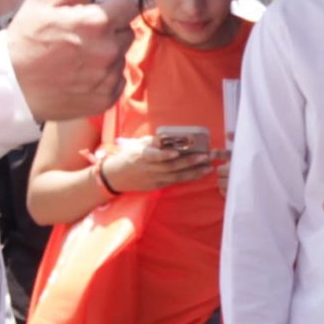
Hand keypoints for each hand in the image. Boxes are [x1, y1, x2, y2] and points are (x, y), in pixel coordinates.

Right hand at [7, 0, 136, 122]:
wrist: (12, 87)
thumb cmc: (25, 41)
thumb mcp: (43, 1)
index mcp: (96, 23)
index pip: (129, 5)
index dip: (116, 4)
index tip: (102, 9)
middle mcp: (108, 50)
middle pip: (127, 31)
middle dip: (111, 29)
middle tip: (84, 34)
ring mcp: (108, 77)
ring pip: (121, 56)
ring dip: (107, 53)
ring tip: (79, 56)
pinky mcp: (106, 98)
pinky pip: (116, 80)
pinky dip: (104, 76)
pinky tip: (81, 74)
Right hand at [95, 134, 222, 194]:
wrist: (116, 177)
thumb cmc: (128, 156)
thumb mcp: (137, 144)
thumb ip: (154, 141)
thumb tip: (169, 137)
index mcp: (142, 156)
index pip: (154, 156)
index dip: (165, 155)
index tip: (176, 152)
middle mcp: (149, 169)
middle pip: (171, 167)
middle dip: (189, 162)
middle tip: (205, 157)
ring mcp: (154, 180)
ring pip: (176, 177)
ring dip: (193, 172)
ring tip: (208, 167)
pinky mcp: (157, 186)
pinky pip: (174, 182)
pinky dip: (188, 178)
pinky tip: (199, 174)